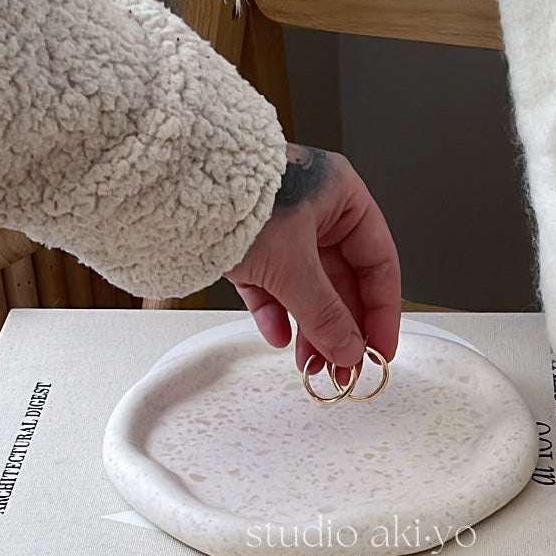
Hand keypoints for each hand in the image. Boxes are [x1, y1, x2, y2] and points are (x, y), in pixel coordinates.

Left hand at [226, 144, 400, 376]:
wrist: (174, 189)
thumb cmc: (235, 195)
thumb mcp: (292, 263)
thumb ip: (324, 313)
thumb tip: (348, 349)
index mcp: (341, 195)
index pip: (378, 261)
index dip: (382, 311)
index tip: (380, 349)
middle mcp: (316, 209)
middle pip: (342, 281)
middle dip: (342, 329)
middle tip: (345, 367)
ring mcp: (282, 227)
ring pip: (307, 288)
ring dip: (311, 329)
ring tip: (313, 365)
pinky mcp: (250, 245)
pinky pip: (271, 286)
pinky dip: (276, 313)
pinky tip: (279, 337)